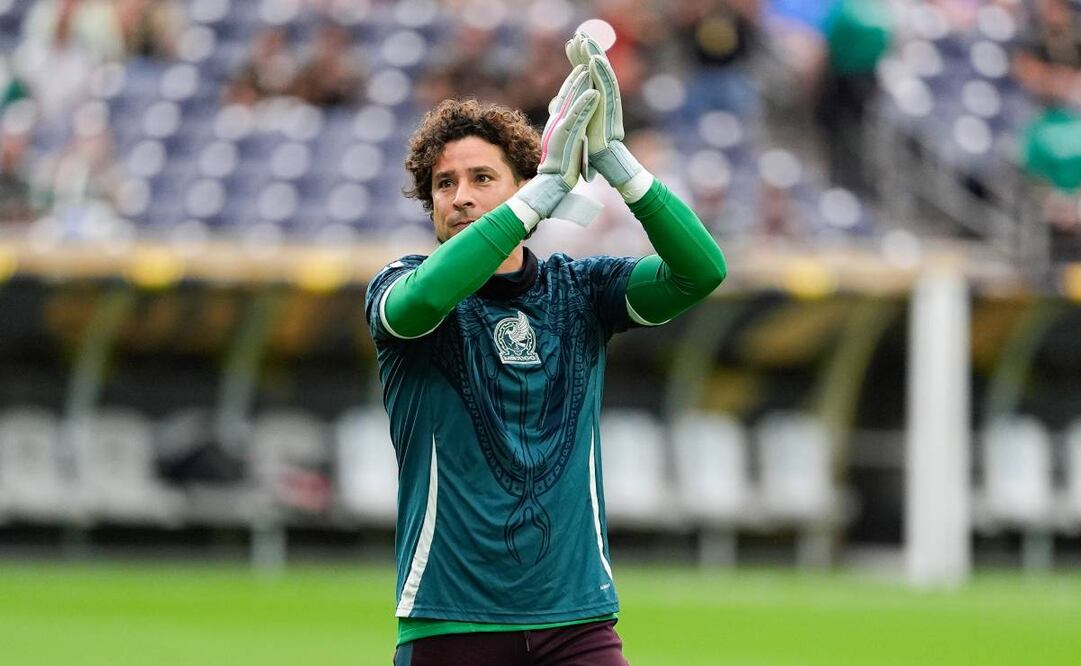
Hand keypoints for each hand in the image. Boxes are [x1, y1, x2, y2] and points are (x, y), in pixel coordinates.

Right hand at [513, 65, 597, 220]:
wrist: (548, 188)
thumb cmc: (556, 171)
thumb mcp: (561, 146)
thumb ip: (564, 134)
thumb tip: (566, 127)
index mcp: (557, 124)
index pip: (565, 98)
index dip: (573, 81)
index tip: (581, 66)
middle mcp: (556, 123)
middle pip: (568, 94)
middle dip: (576, 74)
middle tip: (584, 56)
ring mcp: (560, 130)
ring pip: (572, 103)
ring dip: (581, 85)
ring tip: (589, 68)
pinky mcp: (565, 139)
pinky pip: (577, 119)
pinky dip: (586, 106)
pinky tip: (594, 94)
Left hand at [566, 31, 643, 187]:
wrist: (587, 166)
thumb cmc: (575, 149)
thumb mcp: (567, 124)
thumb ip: (566, 108)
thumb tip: (556, 100)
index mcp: (588, 103)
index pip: (582, 75)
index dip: (576, 59)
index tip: (570, 44)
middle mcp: (597, 102)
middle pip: (593, 71)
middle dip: (585, 52)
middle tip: (579, 34)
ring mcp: (603, 106)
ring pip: (600, 75)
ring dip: (594, 57)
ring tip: (586, 40)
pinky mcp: (606, 112)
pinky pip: (605, 87)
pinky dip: (601, 73)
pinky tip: (594, 59)